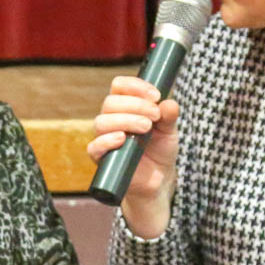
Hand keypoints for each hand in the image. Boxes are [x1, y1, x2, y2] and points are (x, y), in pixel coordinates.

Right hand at [86, 75, 180, 202]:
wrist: (158, 179)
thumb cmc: (160, 150)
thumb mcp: (170, 131)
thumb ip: (169, 116)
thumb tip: (169, 102)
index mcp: (125, 106)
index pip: (120, 86)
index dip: (135, 86)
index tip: (156, 96)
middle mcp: (111, 119)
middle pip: (110, 102)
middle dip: (135, 105)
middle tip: (155, 116)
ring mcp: (104, 138)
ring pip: (101, 122)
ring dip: (125, 121)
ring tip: (146, 128)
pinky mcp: (101, 158)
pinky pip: (94, 147)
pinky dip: (107, 141)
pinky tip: (122, 139)